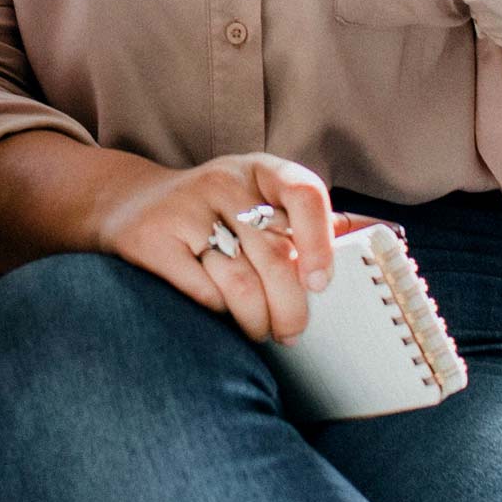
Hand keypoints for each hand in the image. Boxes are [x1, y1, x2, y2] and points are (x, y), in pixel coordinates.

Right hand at [85, 152, 336, 343]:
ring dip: (259, 319)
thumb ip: (307, 219)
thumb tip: (373, 236)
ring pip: (241, 282)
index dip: (320, 243)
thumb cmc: (212, 209)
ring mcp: (186, 210)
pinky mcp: (155, 241)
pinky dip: (222, 314)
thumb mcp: (258, 197)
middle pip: (274, 255)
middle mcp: (223, 182)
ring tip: (263, 332)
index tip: (321, 284)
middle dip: (290, 306)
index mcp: (259, 169)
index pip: (304, 194)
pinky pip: (204, 292)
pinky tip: (226, 318)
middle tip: (292, 330)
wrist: (128, 204)